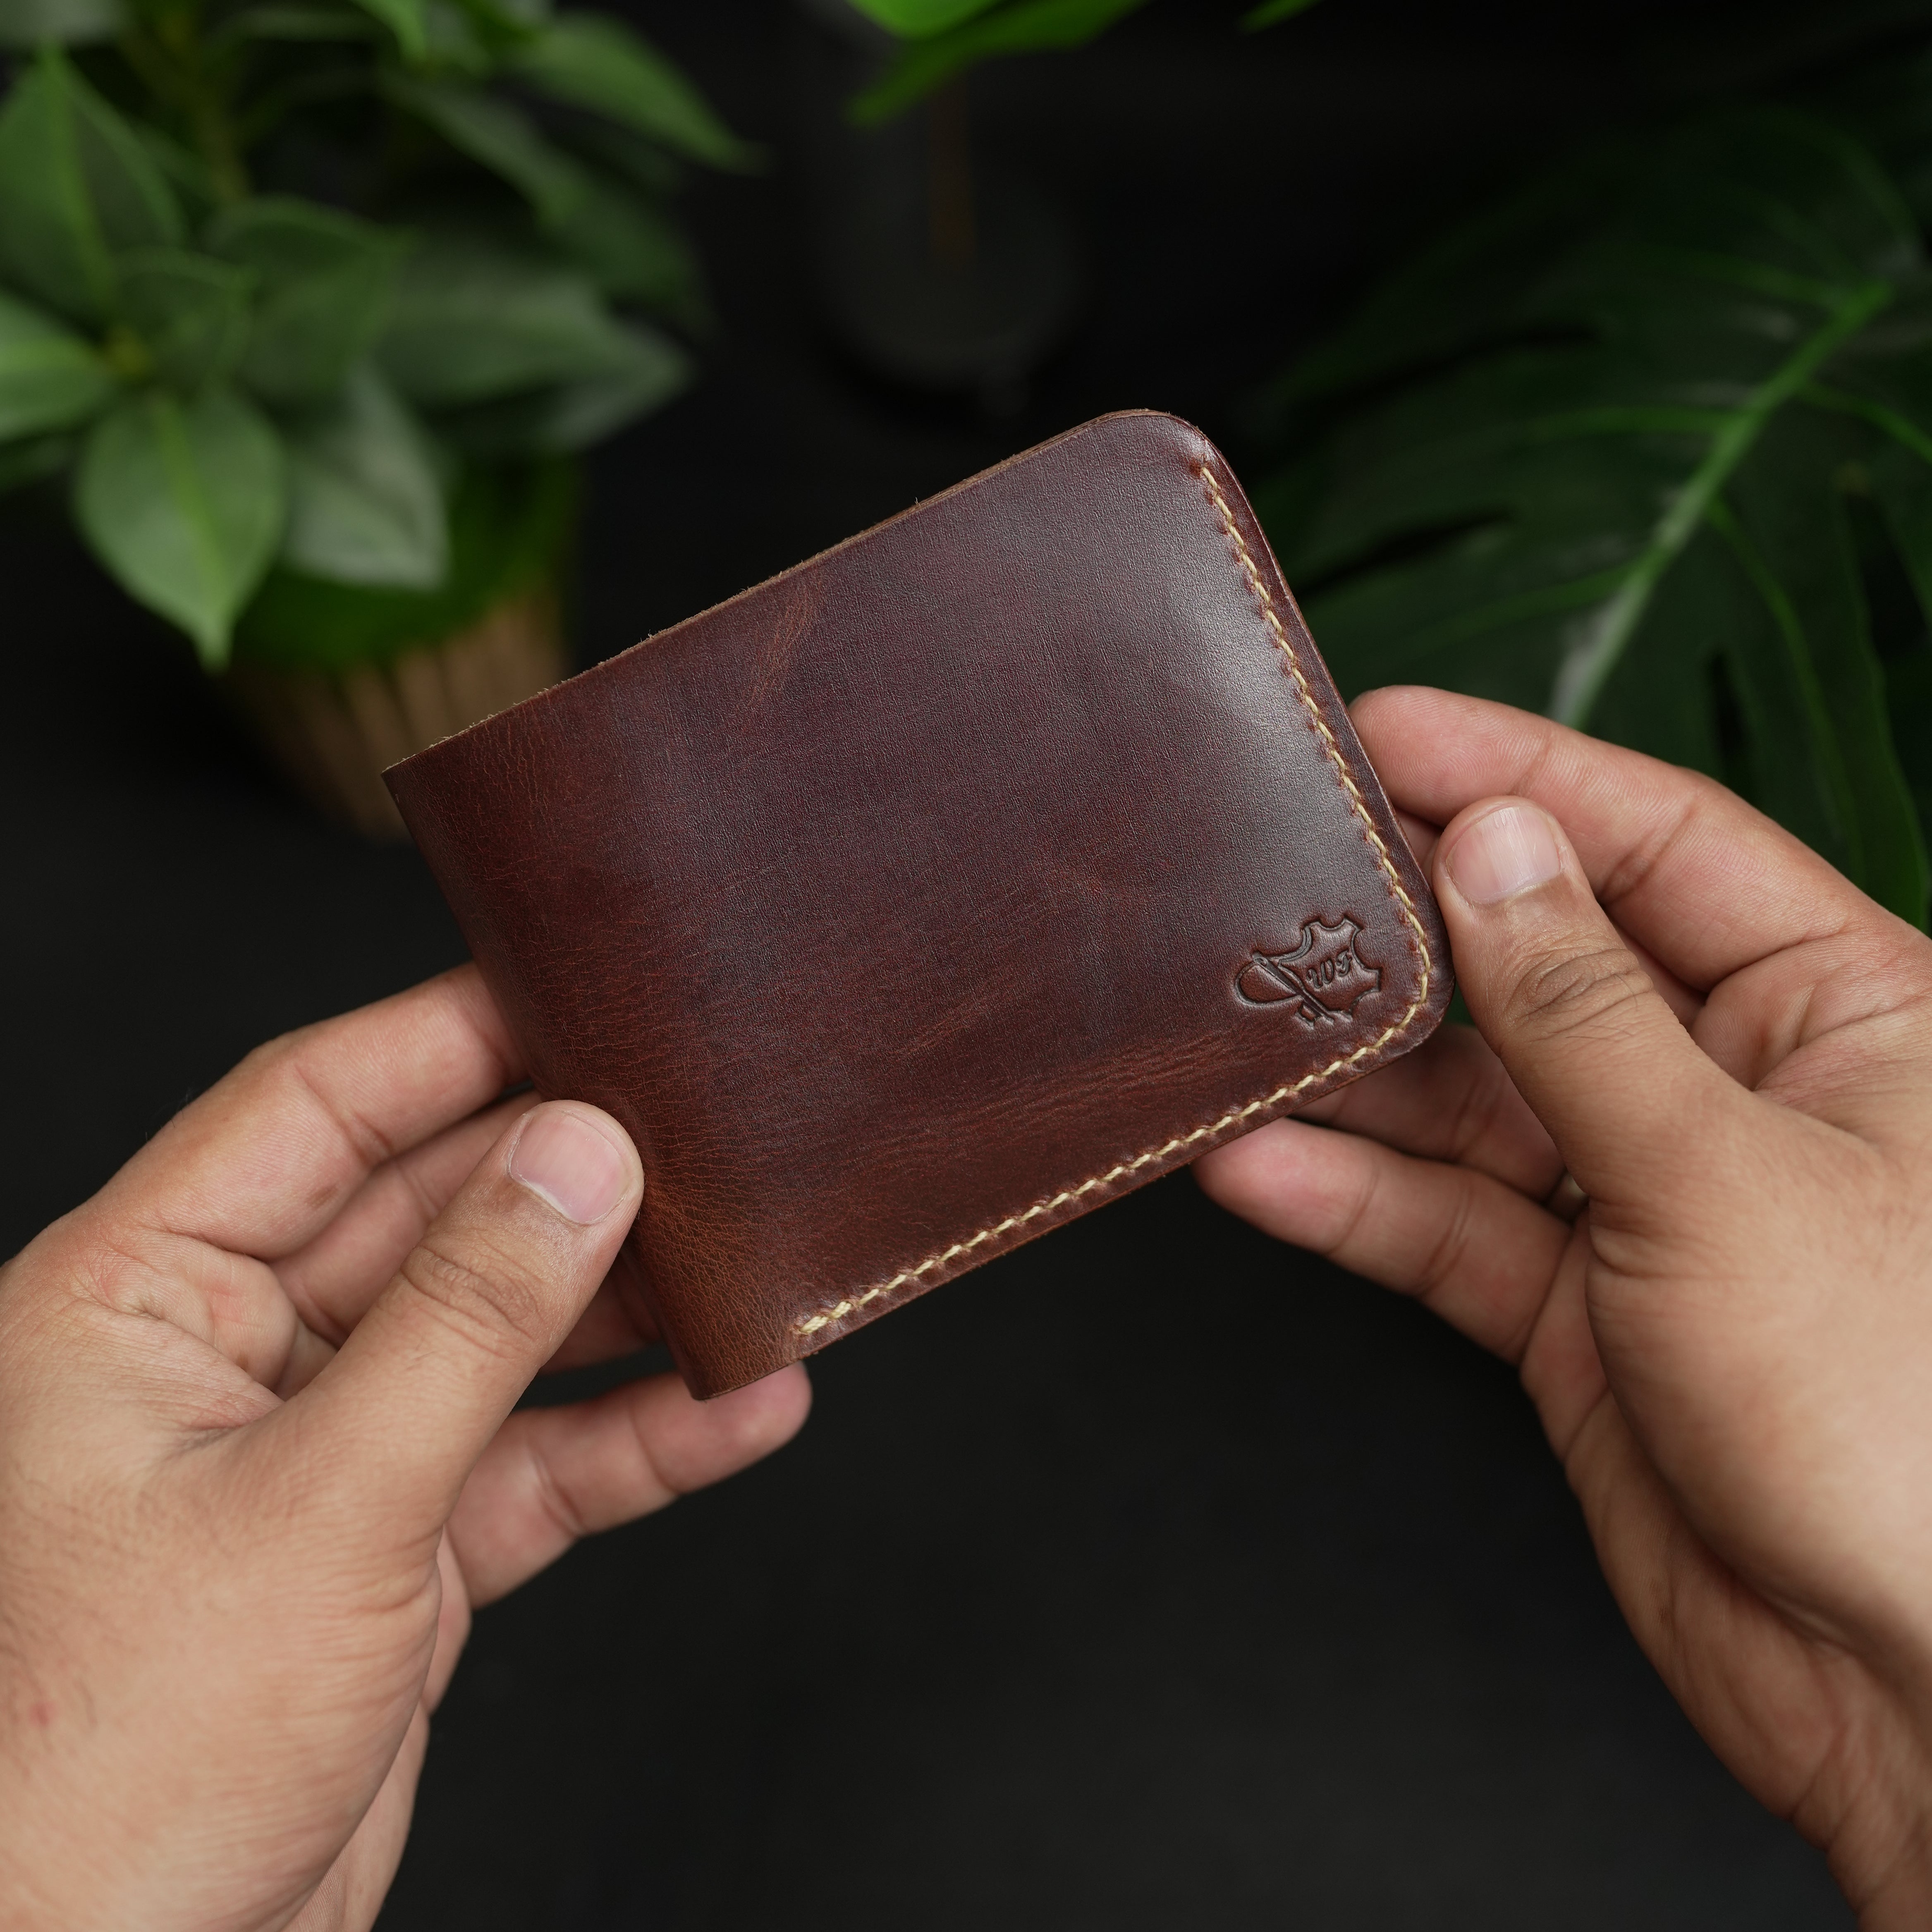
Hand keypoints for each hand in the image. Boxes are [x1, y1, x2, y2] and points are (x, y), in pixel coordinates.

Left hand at [0, 967, 809, 1931]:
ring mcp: (319, 1454)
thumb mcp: (320, 1507)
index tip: (580, 995)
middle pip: (424, 1214)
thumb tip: (582, 1154)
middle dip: (563, 1182)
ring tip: (748, 1266)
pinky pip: (532, 1462)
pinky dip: (634, 1440)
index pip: (311, 1111)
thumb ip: (468, 1320)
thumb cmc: (113, 1769)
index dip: (449, 1042)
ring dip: (623, 1313)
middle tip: (699, 1129)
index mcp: (138, 1303)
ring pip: (495, 1337)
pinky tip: (742, 1408)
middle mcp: (227, 1359)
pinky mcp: (394, 1551)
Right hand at [1195, 687, 1931, 1926]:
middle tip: (1285, 883)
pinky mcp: (1580, 1311)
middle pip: (1545, 969)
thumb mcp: (1725, 1175)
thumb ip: (1585, 1012)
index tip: (1386, 735)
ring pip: (1476, 1107)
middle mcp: (1742, 1092)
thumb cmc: (1902, 1424)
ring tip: (1239, 1041)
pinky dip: (1356, 1203)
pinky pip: (1449, 1228)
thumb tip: (1494, 848)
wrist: (1910, 1698)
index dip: (1517, 779)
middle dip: (1415, 935)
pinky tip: (1267, 1171)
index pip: (1658, 844)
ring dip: (1357, 1087)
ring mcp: (1651, 1203)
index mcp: (1841, 1012)